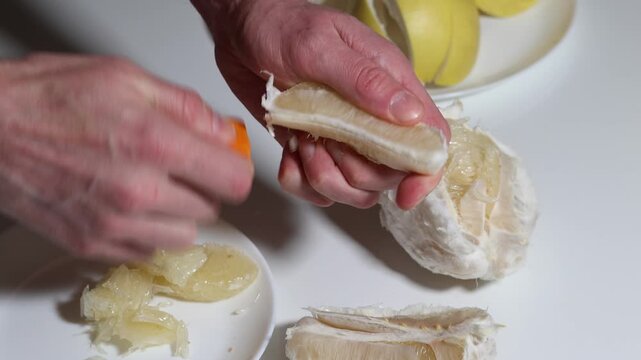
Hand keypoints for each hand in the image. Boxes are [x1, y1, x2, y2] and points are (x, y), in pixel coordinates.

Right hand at [0, 53, 252, 260]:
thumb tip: (223, 132)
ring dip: (178, 214)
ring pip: (185, 236)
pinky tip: (129, 205)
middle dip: (202, 187)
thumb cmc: (46, 98)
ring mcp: (114, 224)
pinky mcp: (92, 245)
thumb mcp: (126, 78)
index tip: (226, 165)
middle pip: (212, 209)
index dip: (234, 170)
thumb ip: (186, 107)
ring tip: (153, 187)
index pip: (234, 180)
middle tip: (177, 166)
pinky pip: (148, 252)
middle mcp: (138, 190)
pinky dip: (148, 232)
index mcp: (155, 143)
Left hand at [193, 0, 448, 208]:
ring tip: (303, 144)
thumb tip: (410, 115)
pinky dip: (301, 181)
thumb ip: (364, 80)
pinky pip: (318, 187)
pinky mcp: (314, 148)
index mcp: (390, 87)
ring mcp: (343, 137)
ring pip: (354, 187)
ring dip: (325, 178)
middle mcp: (371, 117)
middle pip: (388, 174)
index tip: (405, 195)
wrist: (241, 29)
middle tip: (323, 141)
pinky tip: (289, 154)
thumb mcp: (320, 46)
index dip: (423, 172)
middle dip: (355, 172)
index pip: (429, 138)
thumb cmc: (283, 25)